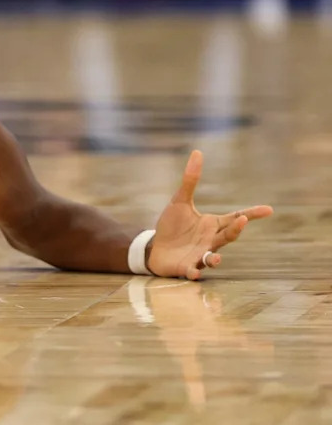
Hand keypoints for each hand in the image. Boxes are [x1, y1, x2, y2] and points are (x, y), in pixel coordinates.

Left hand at [147, 151, 272, 279]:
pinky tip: (194, 272)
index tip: (268, 209)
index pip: (234, 218)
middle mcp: (210, 241)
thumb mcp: (180, 201)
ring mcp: (199, 255)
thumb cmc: (172, 225)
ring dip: (216, 259)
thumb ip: (190, 180)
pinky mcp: (185, 266)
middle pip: (227, 236)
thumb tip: (197, 152)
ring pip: (213, 257)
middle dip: (235, 230)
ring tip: (218, 257)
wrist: (155, 247)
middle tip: (242, 221)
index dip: (251, 214)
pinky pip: (192, 271)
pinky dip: (194, 272)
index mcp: (212, 225)